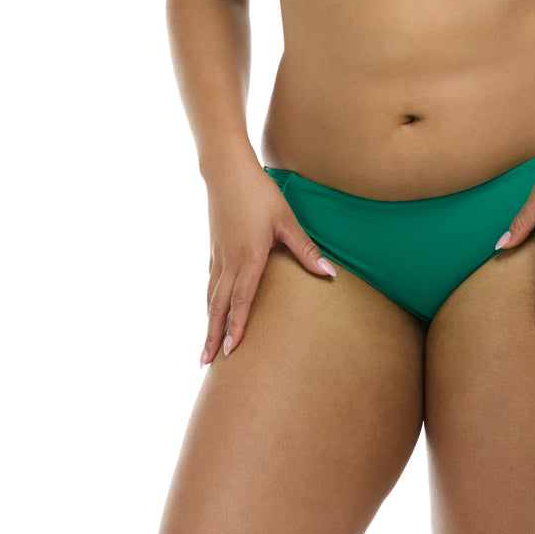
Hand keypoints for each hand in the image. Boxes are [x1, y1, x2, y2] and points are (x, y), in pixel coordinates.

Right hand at [200, 162, 335, 364]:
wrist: (227, 170)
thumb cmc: (260, 192)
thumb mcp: (286, 220)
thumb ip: (305, 250)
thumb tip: (329, 273)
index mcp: (249, 256)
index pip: (242, 300)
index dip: (237, 327)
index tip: (231, 352)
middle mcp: (229, 260)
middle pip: (219, 306)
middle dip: (213, 335)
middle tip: (206, 363)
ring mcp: (218, 254)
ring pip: (211, 296)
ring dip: (208, 322)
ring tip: (205, 346)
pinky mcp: (214, 247)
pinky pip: (210, 282)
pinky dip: (209, 301)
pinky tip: (210, 309)